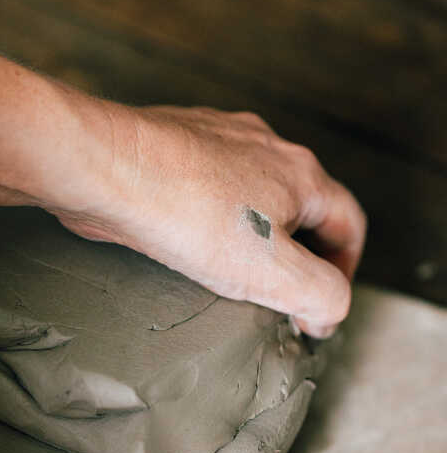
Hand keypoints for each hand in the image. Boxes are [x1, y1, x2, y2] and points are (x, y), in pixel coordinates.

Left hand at [55, 104, 365, 336]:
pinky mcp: (171, 146)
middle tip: (276, 296)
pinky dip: (205, 219)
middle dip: (296, 254)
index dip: (344, 271)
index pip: (349, 223)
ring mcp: (216, 140)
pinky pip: (204, 188)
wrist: (103, 168)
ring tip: (228, 275)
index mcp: (300, 173)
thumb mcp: (272, 271)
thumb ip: (321, 295)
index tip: (318, 306)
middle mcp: (264, 146)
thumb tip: (328, 313)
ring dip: (249, 236)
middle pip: (302, 206)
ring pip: (250, 195)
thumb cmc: (184, 212)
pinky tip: (182, 244)